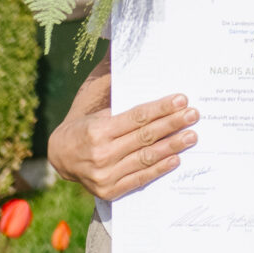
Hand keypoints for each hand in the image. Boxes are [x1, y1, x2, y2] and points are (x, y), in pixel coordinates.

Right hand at [45, 58, 197, 200]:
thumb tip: (129, 61)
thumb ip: (117, 93)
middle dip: (172, 124)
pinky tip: (176, 158)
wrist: (60, 157)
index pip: (136, 117)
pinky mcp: (109, 191)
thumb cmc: (84, 126)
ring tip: (191, 136)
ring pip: (145, 158)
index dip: (161, 108)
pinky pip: (140, 179)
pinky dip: (159, 169)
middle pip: (144, 136)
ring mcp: (105, 175)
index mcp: (97, 130)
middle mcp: (101, 153)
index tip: (182, 100)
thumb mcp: (95, 108)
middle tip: (194, 115)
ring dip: (172, 146)